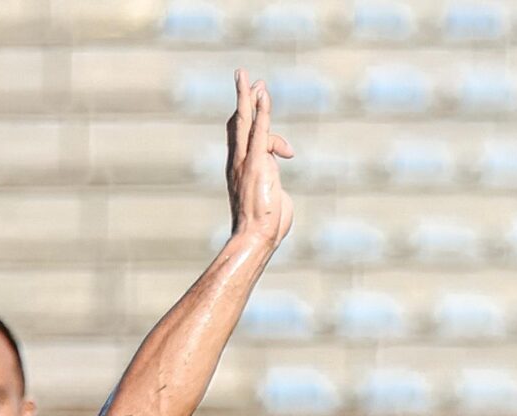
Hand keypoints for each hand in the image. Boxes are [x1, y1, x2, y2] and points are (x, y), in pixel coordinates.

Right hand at [226, 69, 294, 252]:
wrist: (255, 237)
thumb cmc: (267, 226)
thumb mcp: (275, 197)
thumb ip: (276, 182)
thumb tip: (279, 181)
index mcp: (241, 168)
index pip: (244, 137)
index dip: (254, 123)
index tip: (268, 120)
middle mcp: (238, 160)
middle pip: (237, 122)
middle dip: (243, 98)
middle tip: (245, 77)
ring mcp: (245, 161)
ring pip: (244, 121)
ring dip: (248, 97)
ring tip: (252, 78)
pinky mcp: (255, 164)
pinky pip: (259, 131)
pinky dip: (262, 111)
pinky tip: (262, 95)